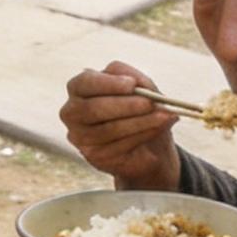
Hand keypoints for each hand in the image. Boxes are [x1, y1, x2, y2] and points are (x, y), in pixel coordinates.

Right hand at [59, 62, 179, 190]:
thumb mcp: (140, 87)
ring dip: (139, 122)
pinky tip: (158, 128)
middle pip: (93, 109)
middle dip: (125, 105)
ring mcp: (81, 137)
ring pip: (108, 129)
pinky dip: (142, 135)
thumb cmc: (137, 109)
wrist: (147, 144)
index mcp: (79, 88)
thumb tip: (139, 85)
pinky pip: (118, 146)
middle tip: (149, 103)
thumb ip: (137, 80)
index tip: (132, 84)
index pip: (84, 83)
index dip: (107, 84)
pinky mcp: (95, 156)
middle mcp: (72, 113)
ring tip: (163, 116)